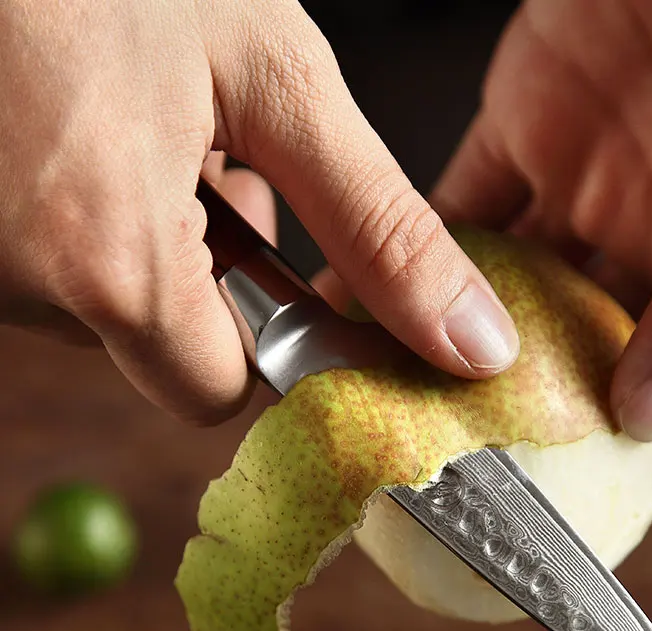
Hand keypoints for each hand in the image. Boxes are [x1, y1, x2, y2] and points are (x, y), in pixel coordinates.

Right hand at [0, 0, 519, 424]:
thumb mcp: (275, 81)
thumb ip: (378, 229)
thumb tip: (470, 346)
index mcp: (111, 262)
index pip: (217, 392)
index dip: (266, 340)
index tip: (289, 280)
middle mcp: (22, 283)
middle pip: (162, 351)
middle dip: (204, 281)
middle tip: (211, 171)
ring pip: (105, 306)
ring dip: (148, 240)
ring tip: (144, 133)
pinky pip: (51, 262)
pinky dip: (93, 218)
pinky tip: (92, 137)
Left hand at [431, 0, 651, 489]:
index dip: (637, 464)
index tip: (570, 517)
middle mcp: (651, 242)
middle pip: (578, 357)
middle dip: (520, 410)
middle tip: (449, 456)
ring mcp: (585, 192)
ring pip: (510, 292)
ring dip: (454, 336)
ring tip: (393, 387)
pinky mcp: (525, 136)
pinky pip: (462, 212)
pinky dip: (418, 251)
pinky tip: (375, 292)